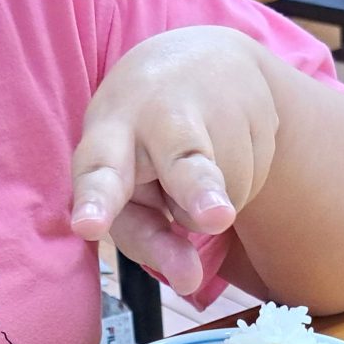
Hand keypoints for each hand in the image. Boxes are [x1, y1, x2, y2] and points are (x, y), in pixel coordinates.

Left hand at [70, 26, 277, 295]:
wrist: (203, 61)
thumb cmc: (145, 149)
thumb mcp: (130, 194)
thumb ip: (149, 242)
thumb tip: (189, 282)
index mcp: (108, 137)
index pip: (99, 172)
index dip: (95, 203)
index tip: (88, 227)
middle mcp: (156, 116)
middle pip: (183, 162)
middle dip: (200, 191)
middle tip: (215, 218)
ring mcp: (212, 107)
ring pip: (226, 191)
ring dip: (212, 200)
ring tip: (193, 163)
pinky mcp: (256, 109)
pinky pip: (252, 183)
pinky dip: (236, 185)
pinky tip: (222, 149)